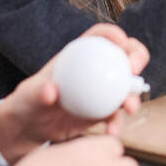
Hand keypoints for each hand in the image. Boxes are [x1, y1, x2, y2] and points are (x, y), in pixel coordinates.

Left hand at [0, 23, 148, 161]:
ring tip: (129, 107)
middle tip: (133, 72)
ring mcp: (102, 91)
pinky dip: (117, 123)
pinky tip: (112, 132)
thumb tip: (51, 91)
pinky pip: (115, 116)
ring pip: (126, 88)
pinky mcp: (102, 113)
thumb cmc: (29, 101)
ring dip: (133, 96)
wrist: (30, 127)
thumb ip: (39, 91)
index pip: (100, 36)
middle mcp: (96, 70)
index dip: (113, 34)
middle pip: (124, 55)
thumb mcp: (29, 94)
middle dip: (137, 57)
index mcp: (80, 54)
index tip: (120, 40)